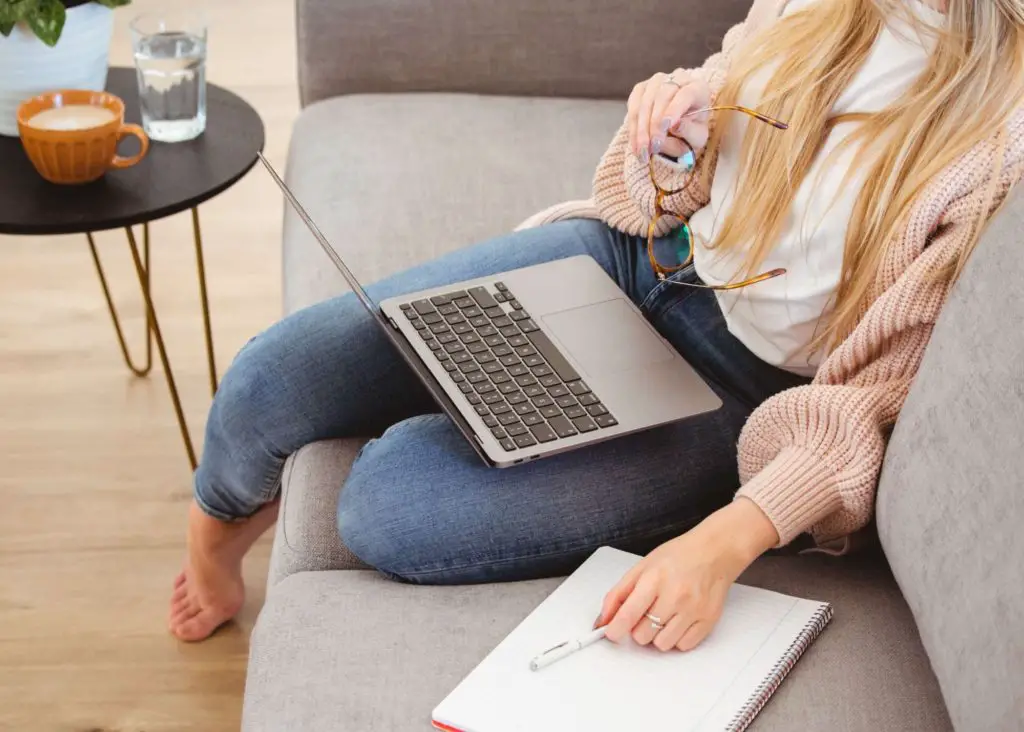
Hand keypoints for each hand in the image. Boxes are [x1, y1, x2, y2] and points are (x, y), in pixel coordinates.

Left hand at [595, 498, 778, 651]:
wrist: (714, 552)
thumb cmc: (678, 557)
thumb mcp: (642, 567)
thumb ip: (619, 593)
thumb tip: (603, 619)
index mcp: (654, 579)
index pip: (629, 614)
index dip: (615, 629)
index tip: (611, 633)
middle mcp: (675, 595)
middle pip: (642, 634)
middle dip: (638, 628)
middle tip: (645, 613)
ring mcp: (693, 610)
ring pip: (662, 644)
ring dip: (657, 635)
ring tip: (663, 616)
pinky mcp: (708, 620)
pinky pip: (683, 646)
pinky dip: (676, 638)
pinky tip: (678, 620)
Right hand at [627, 69, 710, 160]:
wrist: (677, 129)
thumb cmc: (690, 132)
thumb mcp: (696, 138)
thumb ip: (689, 133)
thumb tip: (675, 126)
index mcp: (698, 88)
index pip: (686, 94)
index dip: (675, 109)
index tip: (667, 127)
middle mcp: (678, 79)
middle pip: (663, 97)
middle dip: (655, 125)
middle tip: (652, 149)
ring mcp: (657, 81)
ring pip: (645, 102)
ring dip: (641, 130)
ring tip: (642, 152)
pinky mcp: (640, 89)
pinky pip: (633, 107)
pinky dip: (633, 128)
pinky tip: (636, 145)